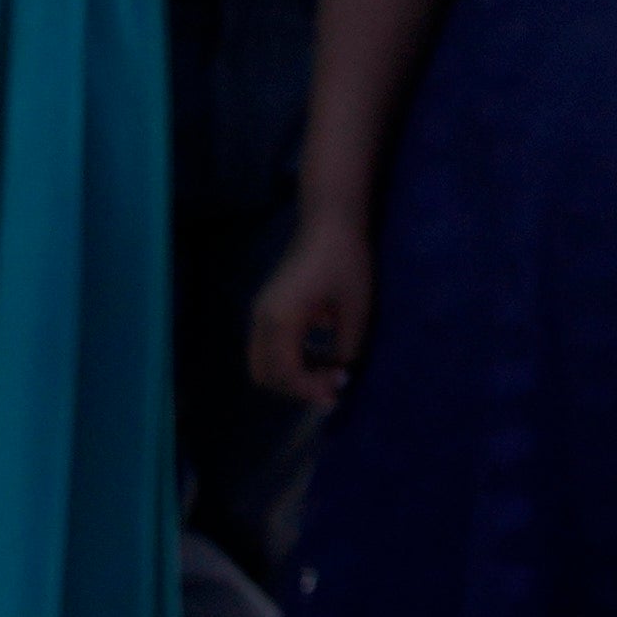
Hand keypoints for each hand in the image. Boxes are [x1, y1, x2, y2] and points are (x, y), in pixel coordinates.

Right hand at [253, 217, 374, 405]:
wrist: (329, 222)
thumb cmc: (345, 260)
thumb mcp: (355, 308)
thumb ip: (345, 346)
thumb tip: (340, 374)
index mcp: (280, 320)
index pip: (285, 373)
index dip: (310, 390)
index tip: (338, 394)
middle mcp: (262, 320)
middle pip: (267, 374)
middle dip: (297, 387)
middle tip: (333, 385)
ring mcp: (261, 313)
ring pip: (264, 362)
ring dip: (293, 374)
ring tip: (330, 371)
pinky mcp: (268, 308)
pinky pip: (270, 347)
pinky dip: (290, 359)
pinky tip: (321, 354)